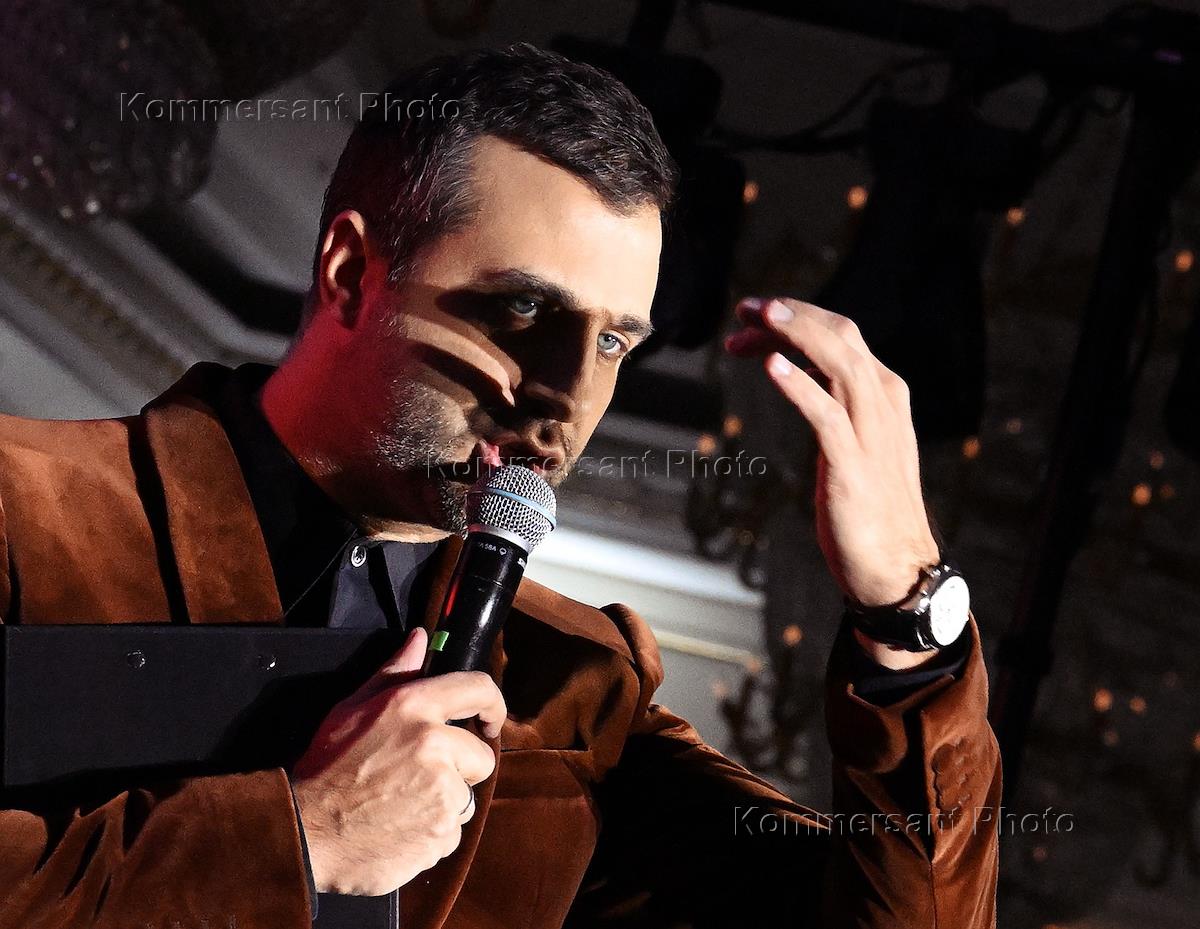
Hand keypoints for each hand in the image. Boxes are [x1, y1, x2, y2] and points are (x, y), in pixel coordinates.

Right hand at [291, 627, 504, 895]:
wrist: (306, 833)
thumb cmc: (326, 769)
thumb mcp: (351, 709)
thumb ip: (393, 673)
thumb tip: (421, 639)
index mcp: (413, 706)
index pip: (478, 688)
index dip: (493, 705)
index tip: (489, 721)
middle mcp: (434, 744)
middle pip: (481, 757)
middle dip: (460, 769)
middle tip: (418, 778)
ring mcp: (442, 791)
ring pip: (467, 797)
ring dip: (445, 803)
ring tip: (402, 805)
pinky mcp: (442, 832)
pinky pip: (454, 832)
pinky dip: (434, 833)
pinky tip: (401, 828)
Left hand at [726, 298, 940, 664]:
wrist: (896, 566)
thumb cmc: (867, 504)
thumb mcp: (853, 439)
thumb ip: (832, 400)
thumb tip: (795, 365)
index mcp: (884, 394)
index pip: (840, 336)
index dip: (796, 318)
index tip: (752, 316)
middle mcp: (883, 404)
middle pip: (840, 338)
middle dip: (792, 316)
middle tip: (745, 309)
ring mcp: (872, 434)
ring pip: (840, 365)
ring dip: (798, 336)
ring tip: (760, 319)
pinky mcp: (854, 466)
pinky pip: (827, 416)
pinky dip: (801, 388)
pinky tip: (772, 368)